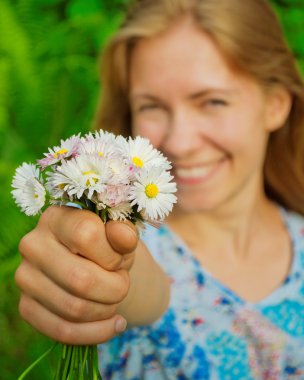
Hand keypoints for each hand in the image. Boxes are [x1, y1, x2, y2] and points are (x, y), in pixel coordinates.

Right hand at [15, 205, 137, 344]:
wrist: (91, 267)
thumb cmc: (107, 247)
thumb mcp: (121, 237)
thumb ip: (124, 234)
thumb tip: (124, 236)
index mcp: (56, 218)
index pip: (86, 235)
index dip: (112, 255)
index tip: (120, 260)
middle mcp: (33, 244)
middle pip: (80, 279)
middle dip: (115, 289)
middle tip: (122, 285)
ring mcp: (25, 277)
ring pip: (74, 308)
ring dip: (107, 310)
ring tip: (115, 300)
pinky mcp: (26, 306)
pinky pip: (63, 331)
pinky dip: (97, 333)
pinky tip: (114, 324)